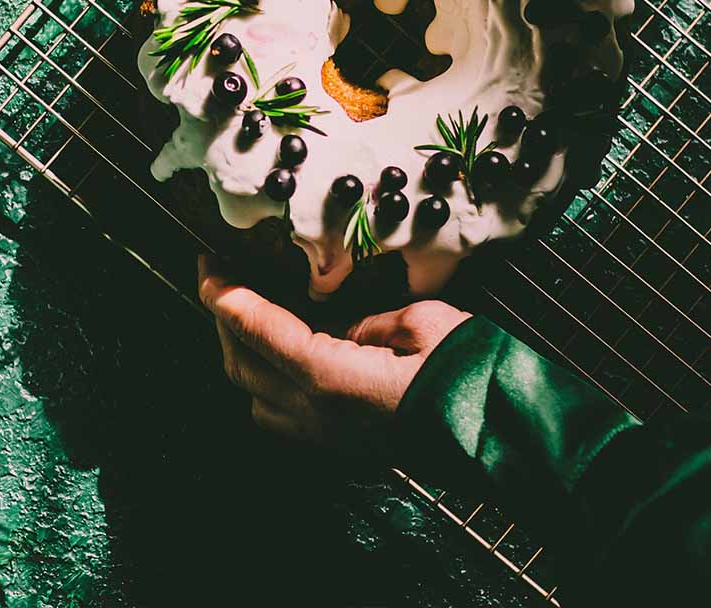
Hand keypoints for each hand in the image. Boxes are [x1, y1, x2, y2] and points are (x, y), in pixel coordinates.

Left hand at [198, 256, 470, 451]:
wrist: (501, 435)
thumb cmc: (468, 373)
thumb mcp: (420, 322)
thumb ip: (367, 321)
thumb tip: (340, 327)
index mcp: (333, 379)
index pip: (260, 331)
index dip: (226, 295)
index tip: (209, 265)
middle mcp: (316, 414)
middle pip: (242, 361)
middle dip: (223, 316)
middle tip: (222, 275)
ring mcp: (323, 437)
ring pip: (250, 391)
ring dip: (237, 348)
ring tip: (242, 309)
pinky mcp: (334, 446)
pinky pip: (273, 412)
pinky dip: (259, 376)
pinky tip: (272, 353)